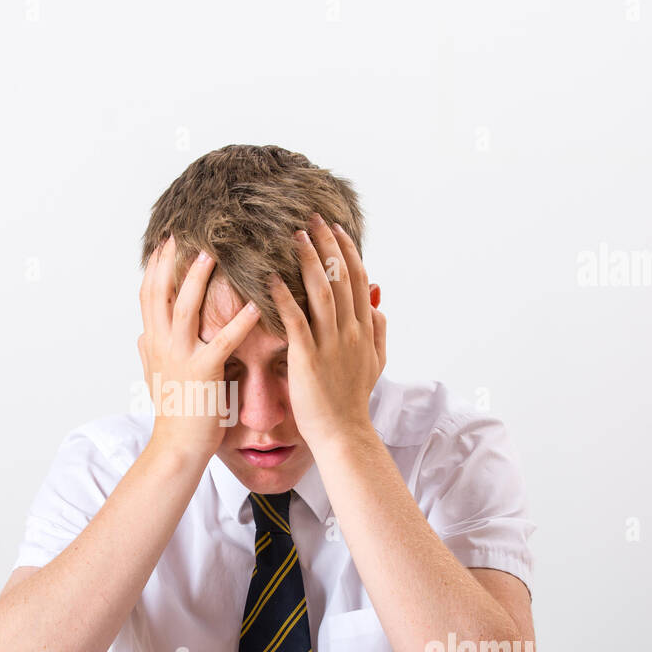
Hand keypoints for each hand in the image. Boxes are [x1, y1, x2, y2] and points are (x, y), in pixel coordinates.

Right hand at [138, 234, 262, 460]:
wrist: (177, 447)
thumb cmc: (174, 414)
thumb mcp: (154, 377)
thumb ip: (148, 351)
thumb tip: (141, 333)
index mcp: (153, 343)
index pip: (149, 296)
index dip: (155, 267)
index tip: (164, 242)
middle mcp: (162, 345)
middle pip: (161, 293)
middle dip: (171, 261)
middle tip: (185, 233)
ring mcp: (180, 357)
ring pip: (185, 308)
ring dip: (198, 278)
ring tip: (214, 254)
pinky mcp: (203, 373)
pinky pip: (222, 341)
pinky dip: (239, 321)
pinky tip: (255, 304)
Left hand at [267, 212, 386, 451]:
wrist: (343, 434)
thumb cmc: (352, 400)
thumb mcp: (375, 362)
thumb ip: (378, 329)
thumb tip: (379, 299)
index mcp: (364, 329)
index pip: (357, 279)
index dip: (347, 250)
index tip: (336, 228)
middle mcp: (351, 331)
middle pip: (341, 277)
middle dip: (327, 244)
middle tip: (312, 217)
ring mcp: (331, 344)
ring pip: (322, 292)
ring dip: (309, 260)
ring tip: (294, 236)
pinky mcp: (308, 359)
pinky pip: (297, 321)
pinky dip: (285, 297)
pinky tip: (272, 278)